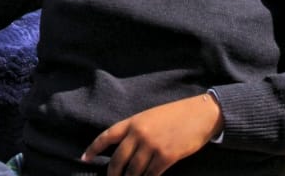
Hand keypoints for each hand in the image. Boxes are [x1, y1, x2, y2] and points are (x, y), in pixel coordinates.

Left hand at [82, 94, 223, 174]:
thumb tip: (124, 148)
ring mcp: (152, 146)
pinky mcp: (165, 157)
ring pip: (133, 172)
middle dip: (112, 174)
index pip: (107, 135)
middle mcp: (139, 133)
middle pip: (117, 160)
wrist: (199, 114)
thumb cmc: (176, 115)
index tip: (84, 159)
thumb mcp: (151, 116)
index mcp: (134, 121)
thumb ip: (137, 130)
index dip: (94, 148)